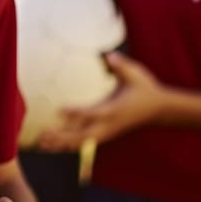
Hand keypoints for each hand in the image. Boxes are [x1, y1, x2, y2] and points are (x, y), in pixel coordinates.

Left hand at [38, 51, 163, 151]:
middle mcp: (109, 125)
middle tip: (43, 134)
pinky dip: (69, 145)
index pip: (93, 113)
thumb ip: (122, 66)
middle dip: (63, 136)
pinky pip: (85, 143)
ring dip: (62, 143)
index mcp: (115, 110)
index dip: (77, 113)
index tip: (60, 110)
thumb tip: (109, 56)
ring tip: (41, 143)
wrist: (159, 110)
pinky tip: (53, 145)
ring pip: (82, 142)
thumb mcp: (136, 74)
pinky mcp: (106, 135)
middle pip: (83, 135)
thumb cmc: (145, 89)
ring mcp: (107, 132)